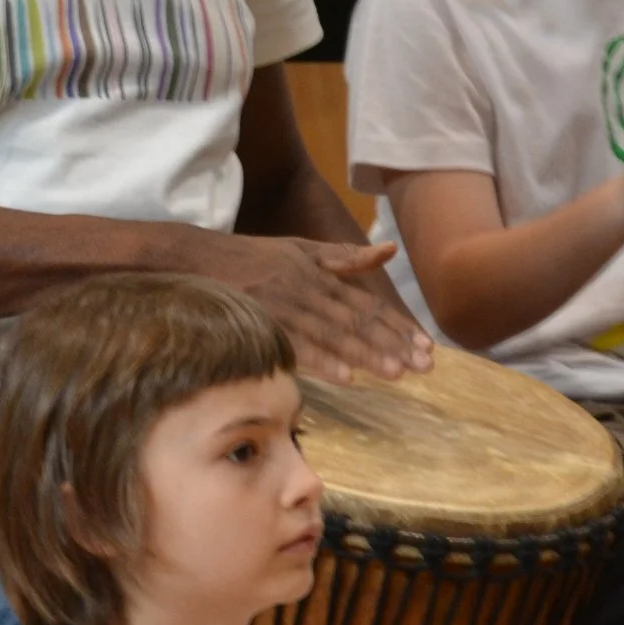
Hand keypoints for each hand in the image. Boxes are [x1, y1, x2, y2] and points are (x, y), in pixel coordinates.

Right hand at [211, 233, 429, 381]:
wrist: (198, 258)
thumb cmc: (252, 257)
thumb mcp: (301, 248)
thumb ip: (345, 255)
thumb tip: (389, 250)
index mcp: (319, 273)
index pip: (366, 303)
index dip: (397, 325)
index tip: (425, 345)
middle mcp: (307, 289)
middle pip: (355, 321)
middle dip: (391, 344)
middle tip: (423, 366)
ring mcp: (284, 307)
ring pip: (332, 334)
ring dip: (364, 354)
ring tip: (395, 373)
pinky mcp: (261, 323)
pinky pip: (296, 346)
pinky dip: (320, 361)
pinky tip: (344, 377)